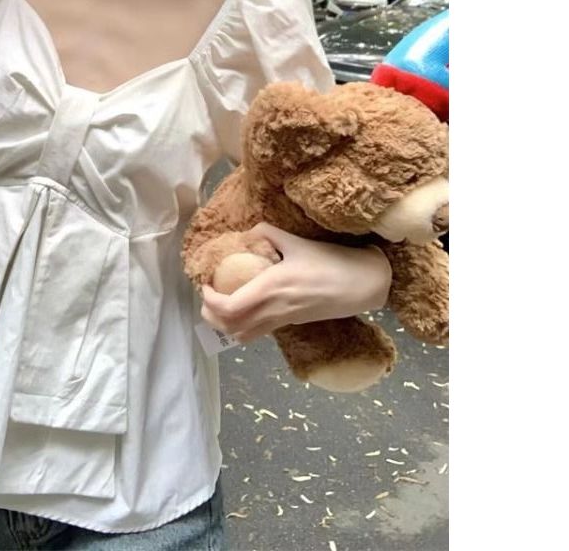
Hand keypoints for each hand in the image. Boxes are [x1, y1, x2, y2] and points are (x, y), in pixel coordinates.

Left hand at [199, 223, 392, 342]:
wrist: (364, 285)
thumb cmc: (331, 261)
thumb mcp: (296, 241)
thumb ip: (266, 234)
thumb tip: (245, 234)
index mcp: (271, 288)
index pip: (229, 307)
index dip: (209, 300)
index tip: (205, 284)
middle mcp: (273, 309)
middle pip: (230, 327)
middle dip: (211, 315)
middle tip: (208, 295)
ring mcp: (283, 321)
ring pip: (243, 335)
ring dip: (226, 323)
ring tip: (222, 302)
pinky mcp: (292, 324)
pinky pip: (260, 332)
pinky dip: (244, 326)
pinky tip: (246, 307)